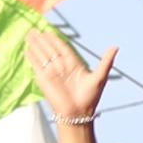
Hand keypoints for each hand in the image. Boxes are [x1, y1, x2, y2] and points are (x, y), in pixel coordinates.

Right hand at [26, 28, 118, 142]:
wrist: (77, 113)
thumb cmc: (90, 97)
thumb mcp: (100, 77)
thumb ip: (106, 61)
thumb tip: (116, 47)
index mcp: (74, 64)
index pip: (62, 48)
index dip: (55, 40)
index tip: (48, 31)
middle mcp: (62, 67)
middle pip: (50, 49)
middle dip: (42, 40)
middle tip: (34, 29)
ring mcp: (52, 73)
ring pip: (42, 55)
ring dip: (35, 45)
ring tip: (28, 35)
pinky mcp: (44, 79)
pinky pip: (36, 65)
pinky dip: (31, 57)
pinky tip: (27, 49)